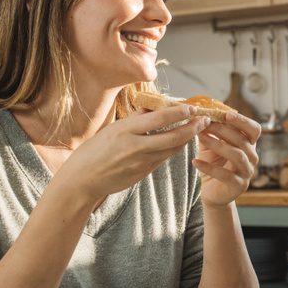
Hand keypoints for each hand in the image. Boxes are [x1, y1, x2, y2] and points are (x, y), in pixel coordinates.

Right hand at [56, 104, 208, 200]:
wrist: (82, 180)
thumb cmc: (93, 151)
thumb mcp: (111, 129)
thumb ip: (135, 120)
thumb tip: (154, 108)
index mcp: (125, 130)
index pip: (159, 118)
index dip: (179, 112)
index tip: (192, 108)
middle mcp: (135, 146)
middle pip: (173, 136)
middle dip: (193, 128)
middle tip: (205, 120)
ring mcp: (140, 162)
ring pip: (172, 149)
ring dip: (187, 139)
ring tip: (197, 129)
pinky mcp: (143, 173)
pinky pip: (163, 159)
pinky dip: (173, 149)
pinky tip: (179, 142)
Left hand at [193, 111, 260, 206]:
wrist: (212, 190)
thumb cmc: (213, 163)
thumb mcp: (210, 144)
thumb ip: (208, 130)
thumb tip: (199, 114)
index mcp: (249, 144)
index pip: (254, 129)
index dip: (243, 121)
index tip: (226, 115)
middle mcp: (252, 157)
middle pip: (242, 140)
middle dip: (223, 130)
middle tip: (205, 123)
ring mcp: (247, 172)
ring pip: (237, 155)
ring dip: (218, 144)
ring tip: (200, 137)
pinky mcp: (239, 185)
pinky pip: (225, 175)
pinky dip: (209, 167)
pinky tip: (194, 161)